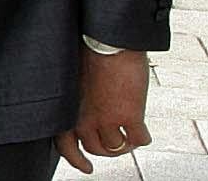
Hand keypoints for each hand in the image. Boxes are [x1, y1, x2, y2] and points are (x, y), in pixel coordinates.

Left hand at [56, 48, 151, 172]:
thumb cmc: (86, 49)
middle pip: (95, 149)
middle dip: (107, 148)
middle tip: (116, 143)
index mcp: (65, 107)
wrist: (106, 40)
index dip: (76, 160)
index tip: (85, 168)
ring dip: (125, 144)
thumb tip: (84, 110)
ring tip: (130, 136)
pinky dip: (142, 138)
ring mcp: (106, 119)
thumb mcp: (71, 77)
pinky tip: (142, 130)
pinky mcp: (129, 116)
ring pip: (117, 147)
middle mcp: (82, 117)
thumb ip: (75, 97)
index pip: (65, 145)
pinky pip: (139, 140)